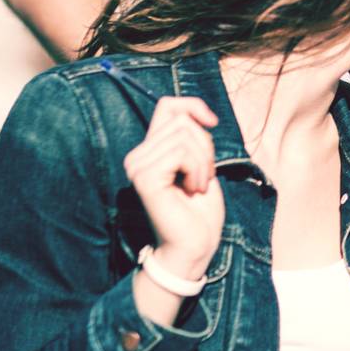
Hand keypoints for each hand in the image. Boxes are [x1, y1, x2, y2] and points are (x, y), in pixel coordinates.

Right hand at [123, 97, 224, 280]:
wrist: (194, 244)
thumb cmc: (199, 208)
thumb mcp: (200, 162)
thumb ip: (190, 137)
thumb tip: (196, 112)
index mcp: (149, 150)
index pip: (167, 106)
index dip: (193, 106)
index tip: (212, 122)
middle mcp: (137, 156)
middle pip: (181, 121)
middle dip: (205, 145)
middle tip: (204, 175)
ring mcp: (137, 166)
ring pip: (184, 136)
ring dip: (203, 161)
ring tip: (197, 185)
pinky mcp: (145, 178)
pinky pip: (181, 153)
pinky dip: (197, 170)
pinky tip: (192, 190)